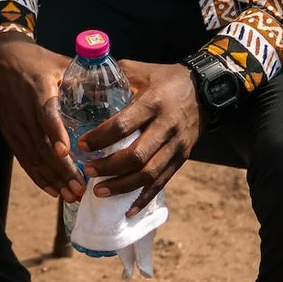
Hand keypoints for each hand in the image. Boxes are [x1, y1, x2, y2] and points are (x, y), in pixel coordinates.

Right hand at [0, 34, 83, 200]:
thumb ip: (85, 80)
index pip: (46, 115)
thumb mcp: (60, 64)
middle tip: (81, 187)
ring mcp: (15, 125)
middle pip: (41, 145)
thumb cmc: (36, 61)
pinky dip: (38, 177)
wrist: (0, 58)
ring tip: (71, 195)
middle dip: (62, 170)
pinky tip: (53, 191)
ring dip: (52, 178)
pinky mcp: (9, 133)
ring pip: (33, 157)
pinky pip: (23, 159)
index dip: (55, 133)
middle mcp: (24, 111)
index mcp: (39, 91)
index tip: (66, 152)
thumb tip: (117, 96)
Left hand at [77, 60, 203, 214]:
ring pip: (149, 174)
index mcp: (152, 103)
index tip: (80, 145)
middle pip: (137, 156)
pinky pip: (162, 183)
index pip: (123, 125)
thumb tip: (77, 85)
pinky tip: (127, 211)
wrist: (205, 89)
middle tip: (87, 171)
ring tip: (98, 192)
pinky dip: (144, 199)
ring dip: (122, 186)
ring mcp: (176, 146)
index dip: (100, 138)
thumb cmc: (164, 77)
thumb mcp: (138, 70)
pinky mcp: (181, 158)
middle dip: (109, 167)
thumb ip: (110, 78)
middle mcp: (166, 127)